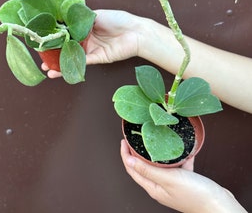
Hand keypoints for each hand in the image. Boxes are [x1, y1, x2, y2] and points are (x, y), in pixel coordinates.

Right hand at [42, 9, 148, 77]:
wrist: (135, 32)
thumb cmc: (118, 19)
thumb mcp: (96, 14)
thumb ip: (80, 18)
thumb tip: (64, 18)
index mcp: (85, 26)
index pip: (66, 31)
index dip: (55, 35)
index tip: (42, 38)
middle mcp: (86, 38)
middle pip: (66, 45)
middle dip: (53, 52)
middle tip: (40, 56)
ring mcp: (90, 49)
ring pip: (71, 56)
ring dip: (58, 63)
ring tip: (46, 67)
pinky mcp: (96, 58)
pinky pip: (80, 63)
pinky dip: (68, 68)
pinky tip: (57, 72)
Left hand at [120, 140, 246, 212]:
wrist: (220, 206)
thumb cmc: (195, 194)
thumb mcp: (169, 179)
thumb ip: (148, 170)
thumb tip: (128, 161)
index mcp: (153, 188)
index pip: (133, 170)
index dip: (126, 155)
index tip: (124, 141)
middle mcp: (160, 187)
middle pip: (144, 167)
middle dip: (137, 153)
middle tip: (135, 139)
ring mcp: (172, 185)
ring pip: (160, 167)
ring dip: (157, 155)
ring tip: (156, 141)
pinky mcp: (184, 183)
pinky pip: (178, 168)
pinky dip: (178, 159)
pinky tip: (183, 152)